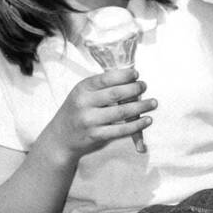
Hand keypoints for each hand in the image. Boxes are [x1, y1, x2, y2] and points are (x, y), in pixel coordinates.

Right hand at [38, 68, 155, 165]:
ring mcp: (89, 121)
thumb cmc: (76, 112)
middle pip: (116, 94)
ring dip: (141, 107)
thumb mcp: (81, 94)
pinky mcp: (96, 136)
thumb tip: (129, 77)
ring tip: (153, 103)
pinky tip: (147, 120)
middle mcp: (84, 104)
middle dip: (135, 89)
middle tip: (144, 87)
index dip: (124, 75)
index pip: (106, 78)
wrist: (60, 138)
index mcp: (81, 89)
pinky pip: (121, 130)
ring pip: (121, 112)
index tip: (136, 74)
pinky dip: (137, 125)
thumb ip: (100, 87)